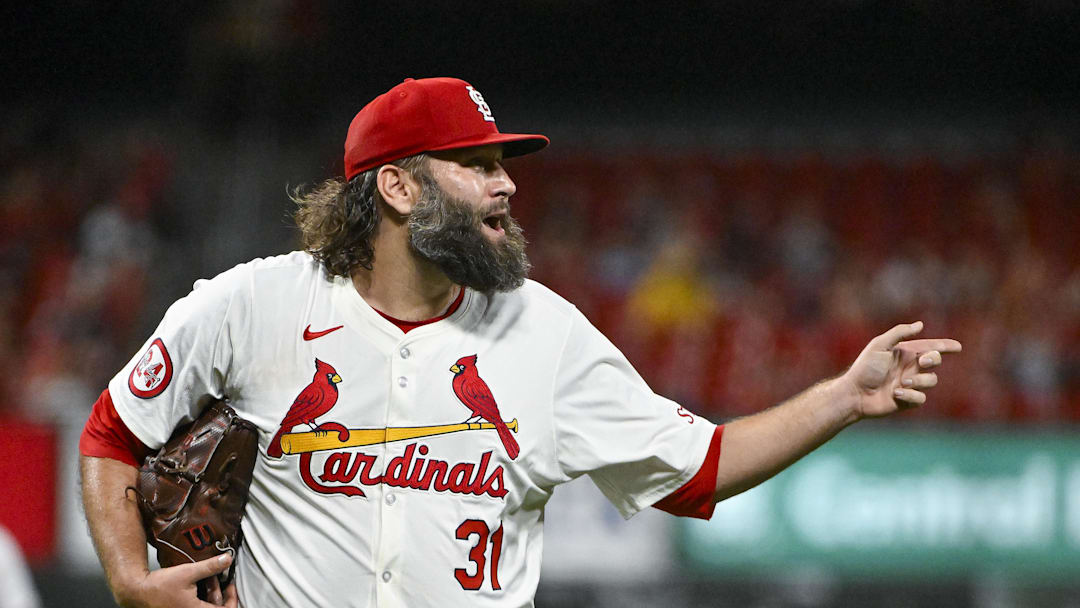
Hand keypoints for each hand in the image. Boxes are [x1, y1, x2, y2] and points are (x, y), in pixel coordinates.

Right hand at [115, 554, 238, 607]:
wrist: (137, 592)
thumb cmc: (159, 586)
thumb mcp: (188, 572)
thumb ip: (210, 566)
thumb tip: (227, 559)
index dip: (232, 598)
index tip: (231, 586)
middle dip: (219, 592)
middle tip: (217, 578)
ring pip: (206, 607)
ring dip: (210, 594)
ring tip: (206, 578)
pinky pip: (196, 606)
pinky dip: (201, 597)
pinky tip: (198, 584)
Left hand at [842, 321, 961, 419]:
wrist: (855, 393)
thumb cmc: (865, 368)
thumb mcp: (880, 345)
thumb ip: (899, 333)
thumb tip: (920, 324)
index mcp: (905, 353)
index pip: (930, 346)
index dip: (944, 345)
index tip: (957, 347)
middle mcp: (910, 367)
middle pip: (935, 360)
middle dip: (934, 359)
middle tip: (923, 361)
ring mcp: (910, 384)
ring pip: (931, 380)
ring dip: (919, 380)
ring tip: (902, 382)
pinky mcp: (908, 401)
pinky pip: (921, 398)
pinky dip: (910, 395)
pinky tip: (895, 394)